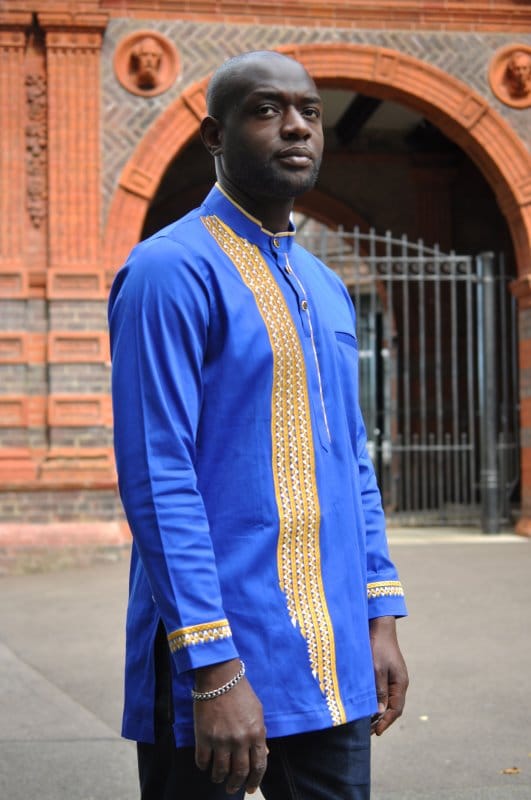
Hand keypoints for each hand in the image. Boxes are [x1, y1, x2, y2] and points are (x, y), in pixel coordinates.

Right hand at [193, 659, 267, 794]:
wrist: (220, 677)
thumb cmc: (241, 692)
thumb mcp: (257, 712)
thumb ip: (259, 734)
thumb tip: (261, 753)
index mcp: (256, 733)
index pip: (259, 766)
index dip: (254, 780)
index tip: (250, 788)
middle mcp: (240, 740)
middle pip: (239, 772)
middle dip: (235, 784)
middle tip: (231, 788)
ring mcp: (221, 740)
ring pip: (220, 770)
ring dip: (219, 777)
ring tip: (217, 778)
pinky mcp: (204, 736)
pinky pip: (203, 761)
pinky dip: (204, 766)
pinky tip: (205, 765)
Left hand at [369, 616, 408, 735]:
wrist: (379, 626)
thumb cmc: (377, 646)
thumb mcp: (377, 669)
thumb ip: (379, 690)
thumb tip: (380, 712)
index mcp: (400, 683)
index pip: (395, 709)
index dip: (386, 722)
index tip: (377, 733)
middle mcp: (399, 682)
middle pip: (393, 707)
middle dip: (382, 720)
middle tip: (369, 732)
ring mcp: (393, 677)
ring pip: (388, 700)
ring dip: (379, 712)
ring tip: (366, 723)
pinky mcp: (386, 672)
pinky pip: (383, 692)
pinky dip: (376, 701)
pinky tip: (367, 705)